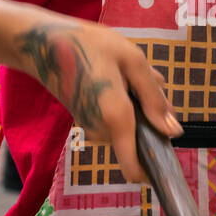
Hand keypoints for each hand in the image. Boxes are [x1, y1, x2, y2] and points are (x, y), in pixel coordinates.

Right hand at [12, 15, 181, 181]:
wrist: (41, 44)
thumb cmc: (88, 46)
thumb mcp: (131, 60)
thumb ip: (154, 98)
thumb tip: (174, 131)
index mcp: (116, 117)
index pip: (133, 168)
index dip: (153, 171)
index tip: (168, 158)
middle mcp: (101, 130)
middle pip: (139, 138)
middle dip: (150, 115)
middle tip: (144, 81)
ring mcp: (90, 127)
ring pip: (129, 126)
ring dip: (136, 104)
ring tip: (125, 73)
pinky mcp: (85, 120)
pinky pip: (115, 118)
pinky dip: (123, 101)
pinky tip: (115, 75)